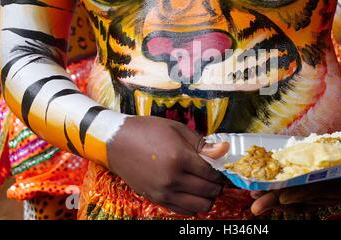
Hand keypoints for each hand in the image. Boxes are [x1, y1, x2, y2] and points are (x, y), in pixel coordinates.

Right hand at [107, 116, 228, 214]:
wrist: (117, 142)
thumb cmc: (148, 131)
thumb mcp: (177, 129)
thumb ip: (201, 144)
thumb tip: (224, 150)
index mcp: (180, 158)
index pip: (211, 173)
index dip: (221, 172)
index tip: (222, 169)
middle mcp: (173, 179)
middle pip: (208, 191)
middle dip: (217, 185)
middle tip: (217, 178)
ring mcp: (163, 192)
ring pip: (199, 205)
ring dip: (208, 198)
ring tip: (206, 187)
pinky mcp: (156, 199)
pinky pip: (183, 210)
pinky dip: (193, 205)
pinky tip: (192, 194)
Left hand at [250, 165, 340, 215]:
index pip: (324, 191)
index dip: (304, 193)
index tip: (284, 196)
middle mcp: (337, 193)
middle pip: (305, 197)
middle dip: (279, 201)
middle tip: (256, 206)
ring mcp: (330, 193)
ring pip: (301, 199)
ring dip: (278, 201)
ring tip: (255, 203)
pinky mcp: (327, 190)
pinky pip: (305, 197)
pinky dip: (288, 198)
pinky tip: (271, 198)